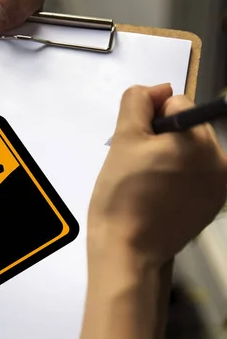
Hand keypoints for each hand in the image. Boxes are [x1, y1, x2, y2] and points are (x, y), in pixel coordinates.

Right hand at [88, 84, 226, 267]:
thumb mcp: (123, 139)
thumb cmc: (122, 197)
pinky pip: (198, 175)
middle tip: (140, 167)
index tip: (136, 148)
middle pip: (188, 127)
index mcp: (200, 140)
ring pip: (192, 151)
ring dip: (171, 158)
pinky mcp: (214, 204)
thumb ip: (139, 102)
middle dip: (163, 139)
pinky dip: (180, 178)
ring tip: (149, 183)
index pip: (176, 103)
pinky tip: (160, 196)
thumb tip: (160, 89)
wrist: (128, 250)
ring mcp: (220, 185)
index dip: (149, 120)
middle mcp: (220, 160)